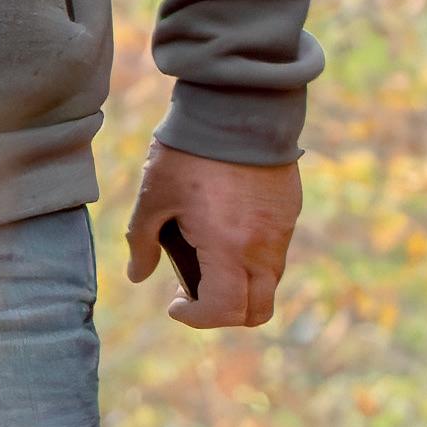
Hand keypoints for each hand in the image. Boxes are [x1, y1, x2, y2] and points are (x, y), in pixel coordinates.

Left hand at [123, 146, 298, 328]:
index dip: (196, 318)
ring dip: (239, 288)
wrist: (236, 109)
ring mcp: (282, 232)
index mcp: (228, 248)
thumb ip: (142, 241)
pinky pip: (275, 256)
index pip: (225, 310)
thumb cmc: (188, 153)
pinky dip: (251, 263)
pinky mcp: (289, 214)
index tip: (174, 304)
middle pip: (257, 311)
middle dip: (223, 314)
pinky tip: (221, 236)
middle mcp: (263, 248)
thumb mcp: (153, 197)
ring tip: (203, 261)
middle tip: (191, 293)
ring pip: (269, 285)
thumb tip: (137, 275)